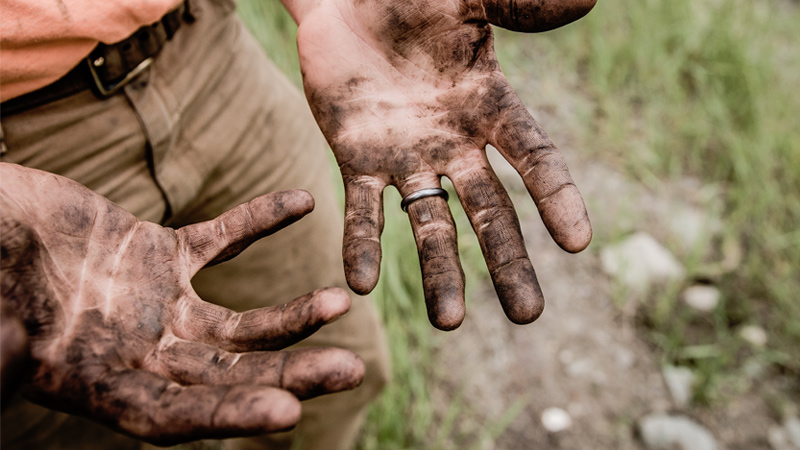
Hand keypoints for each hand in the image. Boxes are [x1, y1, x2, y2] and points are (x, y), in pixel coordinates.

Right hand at [0, 163, 364, 444]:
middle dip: (288, 374)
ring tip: (340, 302)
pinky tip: (302, 201)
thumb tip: (12, 358)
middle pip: (227, 375)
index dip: (227, 416)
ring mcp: (156, 304)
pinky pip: (221, 238)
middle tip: (351, 371)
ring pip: (238, 322)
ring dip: (291, 314)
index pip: (171, 415)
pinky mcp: (161, 254)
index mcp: (96, 382)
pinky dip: (258, 220)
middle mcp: (138, 352)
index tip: (288, 414)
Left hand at [292, 0, 594, 329]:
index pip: (533, 157)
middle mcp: (454, 143)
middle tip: (528, 315)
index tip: (579, 242)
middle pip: (489, 211)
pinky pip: (361, 209)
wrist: (348, 0)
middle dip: (507, 262)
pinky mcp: (357, 159)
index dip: (556, 197)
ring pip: (428, 223)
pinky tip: (361, 284)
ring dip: (439, 272)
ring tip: (447, 323)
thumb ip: (518, 4)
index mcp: (489, 106)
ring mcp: (406, 157)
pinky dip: (363, 245)